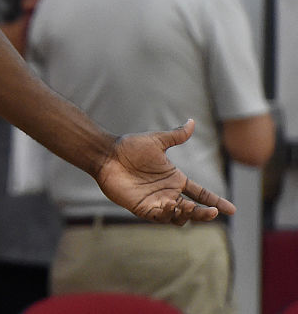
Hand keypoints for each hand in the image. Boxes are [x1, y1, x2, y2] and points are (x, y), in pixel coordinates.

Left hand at [96, 119, 235, 224]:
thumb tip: (192, 122)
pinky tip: (168, 206)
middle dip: (205, 213)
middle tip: (213, 212)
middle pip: (194, 209)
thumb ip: (176, 136)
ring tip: (186, 206)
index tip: (232, 210)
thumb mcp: (156, 141)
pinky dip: (167, 215)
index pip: (201, 193)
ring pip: (179, 217)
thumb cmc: (130, 147)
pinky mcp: (143, 208)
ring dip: (187, 214)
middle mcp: (169, 193)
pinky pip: (160, 218)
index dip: (216, 201)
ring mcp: (157, 202)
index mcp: (175, 179)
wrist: (107, 155)